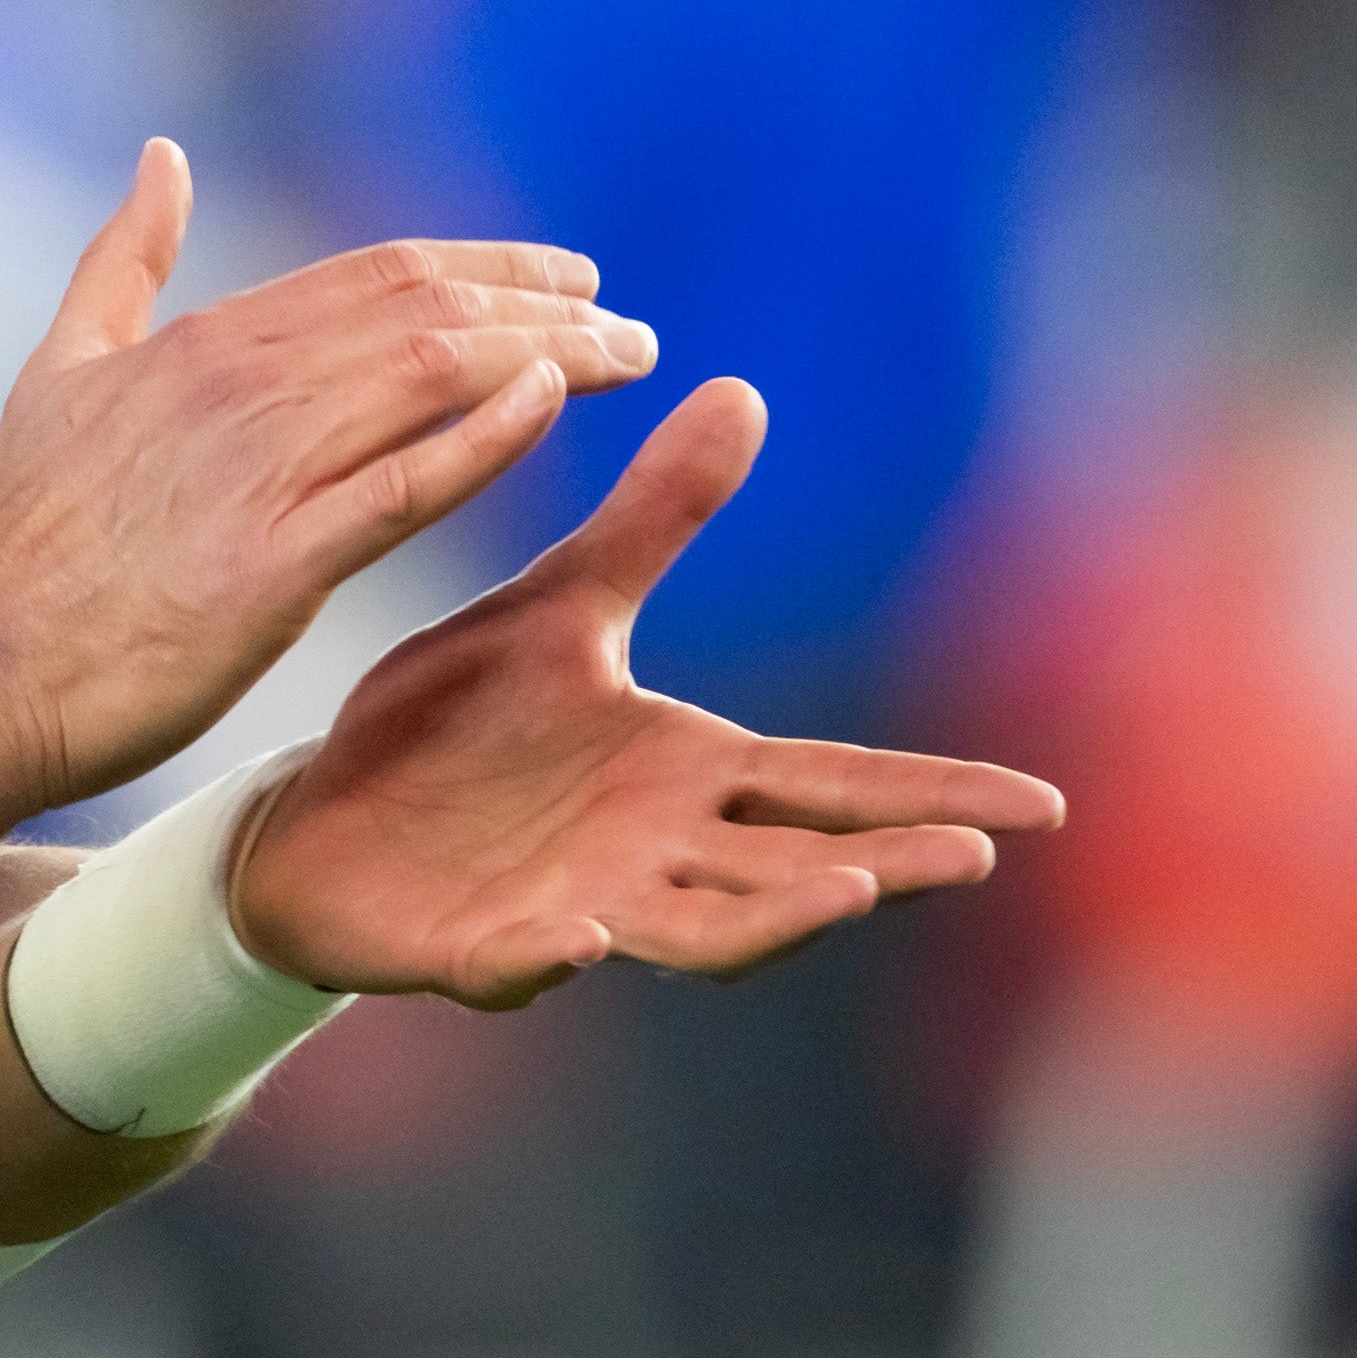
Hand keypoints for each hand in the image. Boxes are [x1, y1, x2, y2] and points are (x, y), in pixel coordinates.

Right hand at [0, 141, 656, 816]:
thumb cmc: (20, 540)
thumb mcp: (63, 370)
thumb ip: (121, 261)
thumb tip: (162, 156)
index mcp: (202, 342)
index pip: (378, 276)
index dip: (487, 268)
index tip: (568, 280)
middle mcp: (239, 387)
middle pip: (426, 313)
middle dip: (542, 308)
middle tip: (626, 327)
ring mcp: (258, 472)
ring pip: (432, 379)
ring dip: (543, 358)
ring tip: (623, 361)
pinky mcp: (273, 565)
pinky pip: (403, 485)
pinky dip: (483, 435)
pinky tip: (547, 406)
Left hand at [229, 380, 1063, 1007]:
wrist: (314, 817)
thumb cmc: (453, 724)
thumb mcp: (560, 607)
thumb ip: (654, 520)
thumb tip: (741, 391)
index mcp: (681, 772)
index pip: (831, 783)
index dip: (934, 794)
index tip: (1043, 806)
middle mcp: (649, 852)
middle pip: (791, 869)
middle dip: (880, 864)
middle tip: (966, 856)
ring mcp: (573, 908)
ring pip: (690, 934)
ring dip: (765, 921)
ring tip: (842, 895)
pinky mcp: (475, 949)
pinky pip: (519, 966)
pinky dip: (549, 962)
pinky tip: (577, 939)